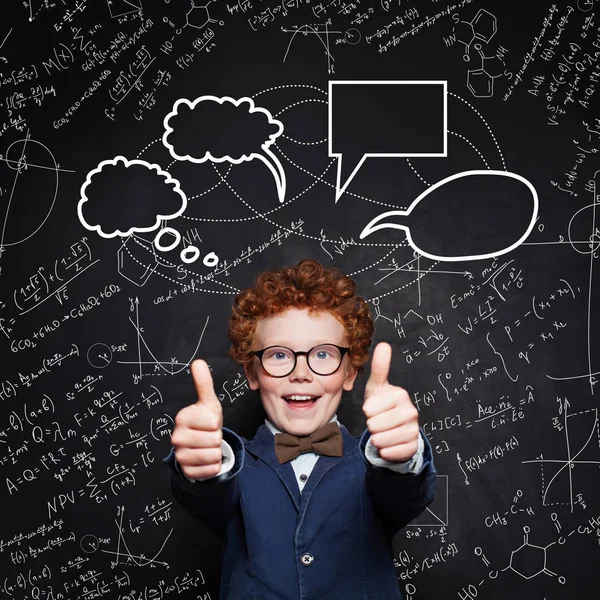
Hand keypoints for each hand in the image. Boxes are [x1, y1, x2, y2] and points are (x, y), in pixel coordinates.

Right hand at [171, 359, 223, 479]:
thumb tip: (198, 362)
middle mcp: (176, 437)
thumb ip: (204, 383)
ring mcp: (180, 455)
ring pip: (213, 455)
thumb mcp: (208, 402)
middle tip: (208, 435)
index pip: (213, 422)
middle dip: (216, 438)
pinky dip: (213, 466)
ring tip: (207, 446)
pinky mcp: (186, 471)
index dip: (216, 423)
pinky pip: (210, 470)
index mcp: (182, 418)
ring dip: (216, 452)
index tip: (208, 423)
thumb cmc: (205, 421)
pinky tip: (206, 459)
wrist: (200, 445)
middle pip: (214, 440)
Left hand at [362, 342, 419, 462]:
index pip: (369, 409)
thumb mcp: (377, 387)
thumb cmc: (382, 406)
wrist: (395, 430)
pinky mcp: (413, 447)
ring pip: (381, 440)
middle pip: (374, 425)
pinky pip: (391, 453)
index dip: (367, 411)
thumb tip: (383, 344)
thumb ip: (379, 367)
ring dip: (377, 439)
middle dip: (371, 426)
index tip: (374, 409)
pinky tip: (389, 444)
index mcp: (400, 395)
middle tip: (379, 421)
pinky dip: (385, 452)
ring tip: (383, 432)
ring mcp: (414, 430)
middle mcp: (411, 411)